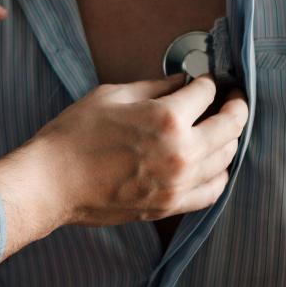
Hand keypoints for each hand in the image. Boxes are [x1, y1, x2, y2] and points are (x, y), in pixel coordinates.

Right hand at [0, 76, 247, 255]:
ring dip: (229, 139)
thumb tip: (181, 82)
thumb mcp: (111, 96)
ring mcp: (178, 183)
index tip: (206, 81)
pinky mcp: (170, 205)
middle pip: (230, 125)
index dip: (208, 82)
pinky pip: (212, 190)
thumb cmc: (73, 136)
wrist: (51, 183)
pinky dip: (219, 174)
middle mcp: (181, 151)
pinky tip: (213, 163)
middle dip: (235, 107)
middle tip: (232, 99)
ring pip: (227, 158)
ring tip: (222, 129)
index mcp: (166, 118)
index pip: (206, 93)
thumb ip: (154, 88)